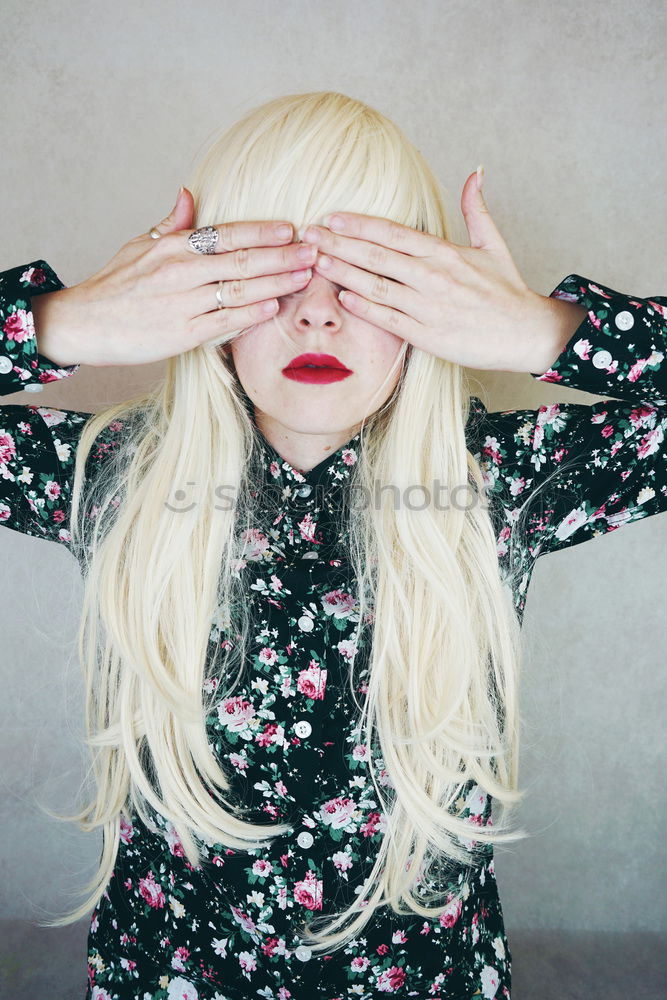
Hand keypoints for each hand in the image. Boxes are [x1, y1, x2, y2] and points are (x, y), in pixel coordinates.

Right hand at [33, 187, 316, 368]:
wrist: (84, 323)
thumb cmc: (115, 285)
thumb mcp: (139, 245)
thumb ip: (172, 224)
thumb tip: (190, 193)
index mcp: (173, 247)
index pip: (227, 234)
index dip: (262, 231)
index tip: (291, 228)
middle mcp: (180, 271)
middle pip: (242, 260)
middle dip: (282, 256)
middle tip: (313, 251)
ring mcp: (182, 303)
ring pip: (240, 290)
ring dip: (277, 282)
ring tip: (305, 277)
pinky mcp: (182, 334)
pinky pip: (224, 322)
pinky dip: (251, 314)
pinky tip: (274, 306)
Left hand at [300, 170, 577, 374]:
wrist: (525, 333)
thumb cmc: (507, 291)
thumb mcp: (494, 244)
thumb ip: (476, 209)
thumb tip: (475, 172)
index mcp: (444, 252)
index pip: (393, 233)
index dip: (359, 224)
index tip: (332, 217)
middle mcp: (433, 276)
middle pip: (377, 255)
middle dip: (339, 244)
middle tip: (310, 234)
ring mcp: (428, 306)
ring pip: (377, 285)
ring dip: (344, 272)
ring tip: (317, 262)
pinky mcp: (428, 335)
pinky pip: (389, 319)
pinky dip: (364, 308)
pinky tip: (342, 297)